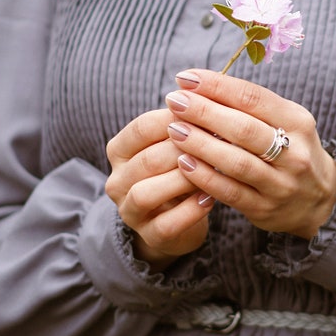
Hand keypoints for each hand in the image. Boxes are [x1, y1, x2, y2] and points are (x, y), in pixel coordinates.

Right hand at [106, 108, 213, 268]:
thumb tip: (207, 99)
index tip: (205, 113)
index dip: (174, 118)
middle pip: (147, 159)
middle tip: (217, 141)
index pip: (141, 128)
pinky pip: (167, 224)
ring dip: (183, 179)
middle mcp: (118, 181)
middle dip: (184, 149)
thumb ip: (183, 126)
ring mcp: (130, 210)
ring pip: (148, 192)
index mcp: (120, 151)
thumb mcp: (174, 146)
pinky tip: (210, 199)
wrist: (175, 221)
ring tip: (212, 170)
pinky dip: (190, 211)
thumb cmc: (177, 172)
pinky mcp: (149, 236)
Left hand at [164, 70, 335, 238]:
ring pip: (236, 162)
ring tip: (174, 129)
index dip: (217, 86)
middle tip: (174, 100)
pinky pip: (230, 192)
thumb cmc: (291, 150)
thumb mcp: (285, 122)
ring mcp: (281, 184)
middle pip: (244, 129)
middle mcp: (294, 153)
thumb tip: (200, 85)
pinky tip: (183, 162)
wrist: (319, 201)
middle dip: (204, 112)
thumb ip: (250, 106)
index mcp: (298, 121)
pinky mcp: (265, 209)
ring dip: (200, 144)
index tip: (186, 78)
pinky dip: (204, 176)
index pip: (254, 98)